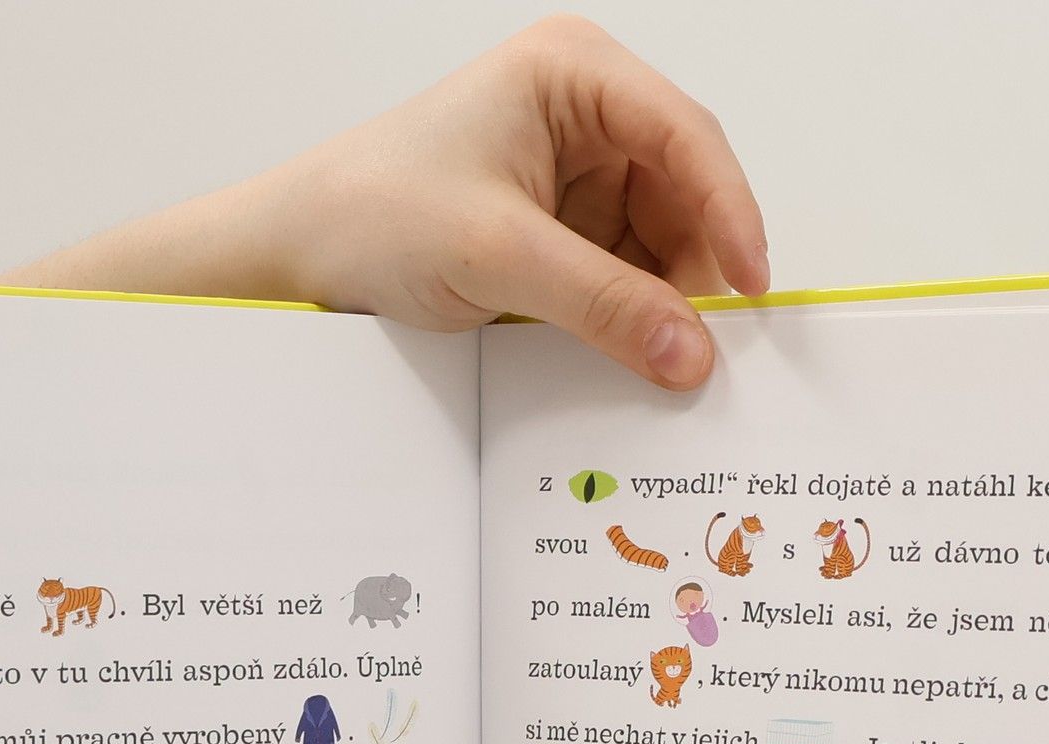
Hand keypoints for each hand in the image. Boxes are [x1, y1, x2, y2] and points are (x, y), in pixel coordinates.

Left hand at [272, 16, 769, 386]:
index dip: (730, 211)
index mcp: (573, 75)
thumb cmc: (373, 214)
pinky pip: (622, 277)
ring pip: (658, 245)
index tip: (751, 287)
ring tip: (662, 363)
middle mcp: (583, 116)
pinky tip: (628, 356)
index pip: (685, 136)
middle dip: (695, 269)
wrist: (297, 257)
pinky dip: (631, 318)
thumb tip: (691, 351)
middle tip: (707, 349)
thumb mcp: (497, 257)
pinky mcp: (558, 234)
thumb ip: (602, 304)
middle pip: (683, 194)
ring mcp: (573, 177)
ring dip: (662, 303)